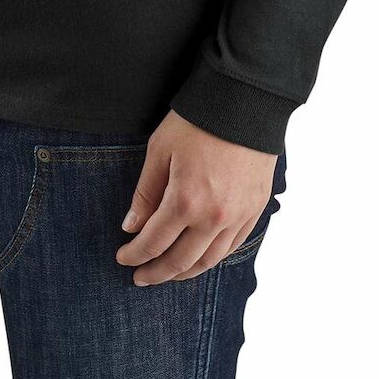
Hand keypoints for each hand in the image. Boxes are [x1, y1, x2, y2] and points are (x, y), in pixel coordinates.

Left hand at [115, 110, 277, 284]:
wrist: (245, 101)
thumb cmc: (197, 120)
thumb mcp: (160, 149)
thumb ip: (146, 192)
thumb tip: (131, 226)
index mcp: (185, 201)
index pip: (154, 242)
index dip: (135, 255)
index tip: (123, 258)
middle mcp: (213, 217)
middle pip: (180, 260)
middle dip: (157, 273)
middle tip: (140, 277)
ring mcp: (238, 216)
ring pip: (208, 260)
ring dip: (185, 272)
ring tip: (168, 274)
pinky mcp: (255, 209)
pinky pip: (232, 247)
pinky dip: (212, 258)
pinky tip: (200, 258)